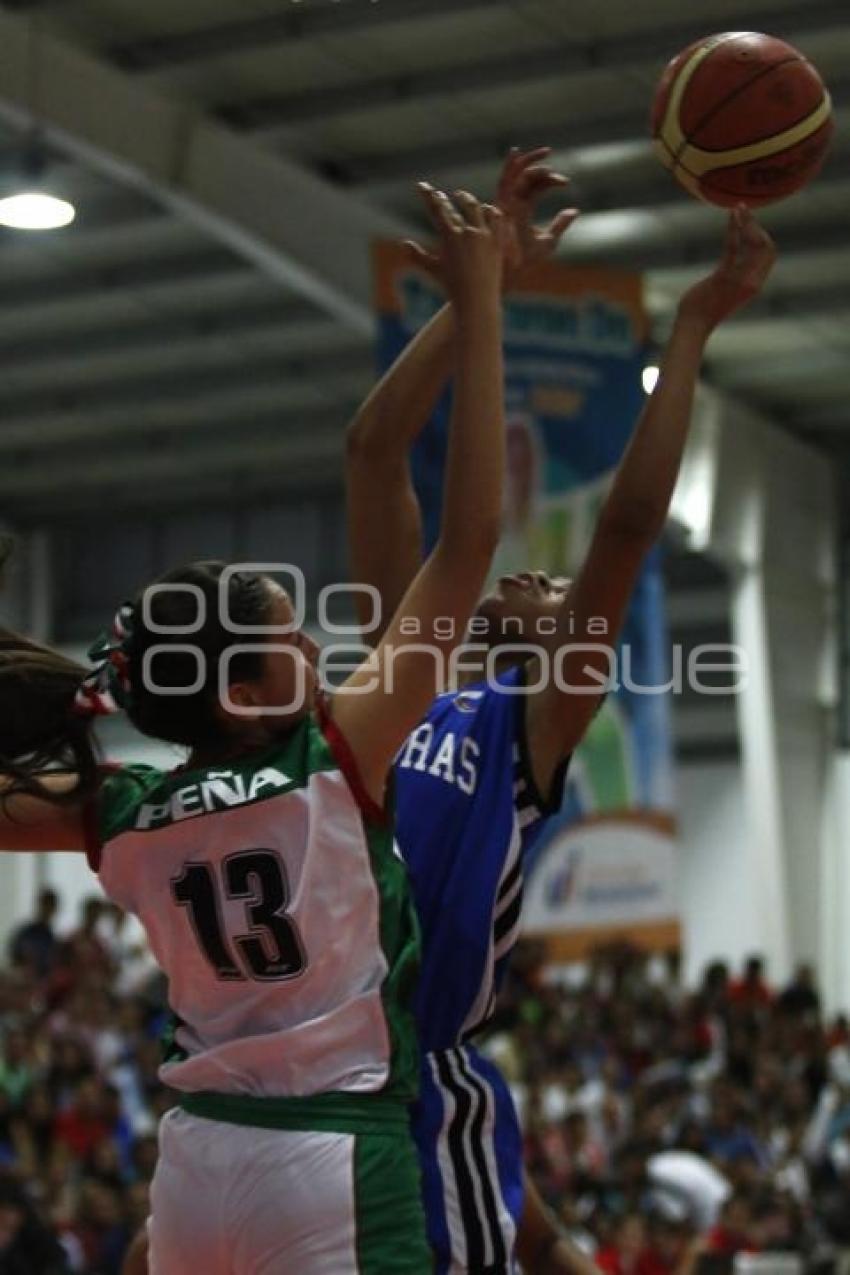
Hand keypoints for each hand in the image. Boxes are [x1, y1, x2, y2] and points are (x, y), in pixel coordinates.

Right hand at [405, 183, 516, 305]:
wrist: (477, 302)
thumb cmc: (451, 288)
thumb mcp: (433, 270)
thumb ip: (418, 255)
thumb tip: (403, 243)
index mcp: (450, 236)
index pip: (437, 208)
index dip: (428, 195)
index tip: (422, 186)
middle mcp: (468, 232)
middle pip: (458, 204)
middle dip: (448, 198)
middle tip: (442, 195)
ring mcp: (485, 236)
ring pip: (478, 208)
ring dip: (469, 201)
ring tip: (463, 199)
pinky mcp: (498, 242)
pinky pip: (496, 220)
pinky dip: (490, 212)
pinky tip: (486, 211)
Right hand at [496, 145, 579, 283]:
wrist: (513, 272)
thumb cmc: (526, 261)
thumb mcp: (549, 242)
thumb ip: (560, 225)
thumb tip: (574, 210)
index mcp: (523, 209)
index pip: (536, 187)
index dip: (550, 181)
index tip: (566, 182)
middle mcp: (513, 202)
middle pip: (527, 178)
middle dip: (544, 172)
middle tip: (560, 176)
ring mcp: (506, 204)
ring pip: (516, 175)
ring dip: (530, 163)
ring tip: (546, 153)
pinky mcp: (500, 206)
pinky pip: (503, 182)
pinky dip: (508, 167)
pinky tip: (516, 152)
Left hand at [676, 205, 775, 333]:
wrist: (693, 325)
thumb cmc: (705, 309)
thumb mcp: (727, 292)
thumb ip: (736, 276)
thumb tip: (733, 261)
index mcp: (755, 284)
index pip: (769, 254)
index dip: (764, 235)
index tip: (752, 223)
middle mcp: (752, 281)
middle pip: (766, 246)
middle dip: (757, 226)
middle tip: (745, 211)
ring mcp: (740, 280)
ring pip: (753, 243)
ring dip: (747, 222)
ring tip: (739, 208)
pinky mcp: (724, 276)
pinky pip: (734, 246)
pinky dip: (734, 228)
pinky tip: (733, 215)